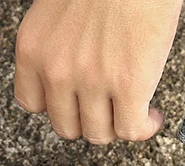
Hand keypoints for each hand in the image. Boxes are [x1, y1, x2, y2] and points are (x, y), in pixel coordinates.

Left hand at [14, 0, 182, 144]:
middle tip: (107, 109)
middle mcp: (56, 69)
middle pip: (66, 126)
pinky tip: (152, 115)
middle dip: (88, 120)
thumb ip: (58, 42)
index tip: (73, 102)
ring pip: (98, 134)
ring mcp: (91, 80)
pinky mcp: (128, 84)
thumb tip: (74, 70)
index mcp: (33, 48)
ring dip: (117, 126)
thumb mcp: (58, 7)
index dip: (57, 107)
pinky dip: (143, 128)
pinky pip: (130, 129)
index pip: (32, 103)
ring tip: (134, 111)